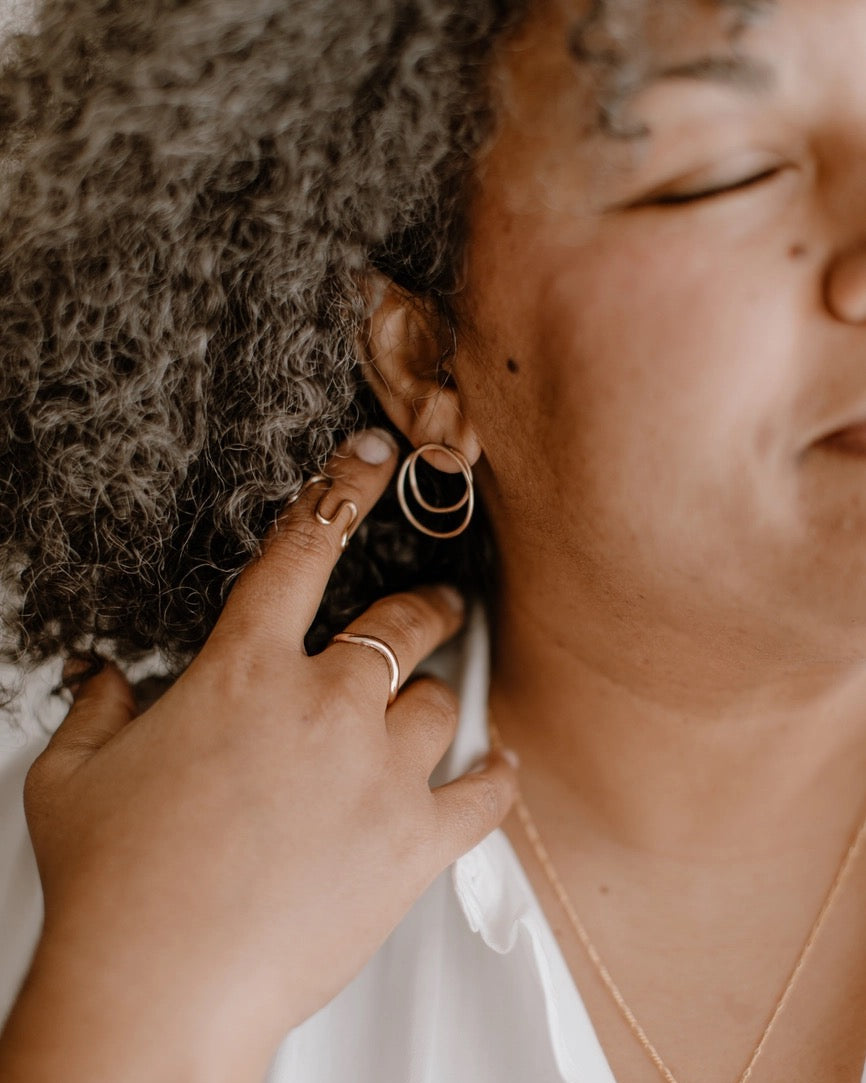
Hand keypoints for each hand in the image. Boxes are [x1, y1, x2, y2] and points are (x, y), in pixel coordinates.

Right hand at [0, 428, 518, 1082]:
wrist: (159, 987)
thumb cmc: (113, 886)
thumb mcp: (72, 778)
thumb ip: (95, 710)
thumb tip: (103, 680)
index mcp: (243, 672)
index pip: (302, 549)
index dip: (340, 489)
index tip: (371, 457)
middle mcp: (322, 706)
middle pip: (402, 619)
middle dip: (425, 602)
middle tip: (435, 602)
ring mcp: (376, 771)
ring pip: (436, 701)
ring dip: (428, 705)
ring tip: (418, 720)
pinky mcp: (412, 842)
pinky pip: (484, 792)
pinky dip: (493, 778)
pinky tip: (494, 770)